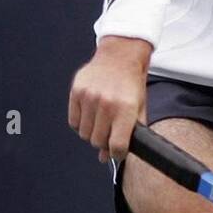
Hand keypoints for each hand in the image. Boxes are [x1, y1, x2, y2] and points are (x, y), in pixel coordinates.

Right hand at [68, 36, 150, 163]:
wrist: (120, 56)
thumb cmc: (131, 84)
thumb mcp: (138, 108)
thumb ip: (129, 134)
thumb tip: (109, 156)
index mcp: (126, 109)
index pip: (117, 145)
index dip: (117, 153)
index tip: (117, 151)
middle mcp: (107, 104)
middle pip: (98, 141)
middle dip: (104, 142)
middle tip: (109, 132)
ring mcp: (90, 97)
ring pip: (84, 134)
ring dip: (92, 133)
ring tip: (100, 121)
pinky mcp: (76, 92)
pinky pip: (74, 122)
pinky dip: (81, 123)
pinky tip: (90, 115)